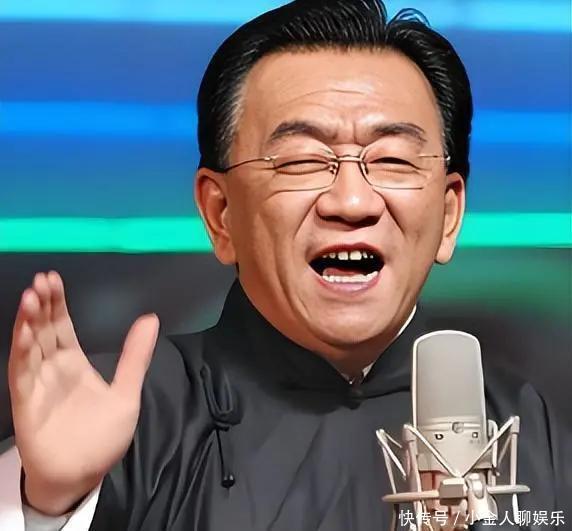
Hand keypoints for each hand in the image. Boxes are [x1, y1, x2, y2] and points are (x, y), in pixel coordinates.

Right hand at [8, 271, 158, 515]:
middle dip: (42, 305)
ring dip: (29, 322)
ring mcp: (38, 385)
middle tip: (40, 280)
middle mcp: (53, 369)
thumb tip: (150, 317)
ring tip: (30, 296)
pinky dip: (22, 354)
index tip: (52, 279)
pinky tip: (24, 333)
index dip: (57, 304)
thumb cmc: (102, 437)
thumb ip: (135, 356)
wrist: (83, 475)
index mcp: (74, 364)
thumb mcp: (126, 392)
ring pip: (31, 347)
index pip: (63, 327)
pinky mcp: (27, 405)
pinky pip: (22, 376)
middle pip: (45, 331)